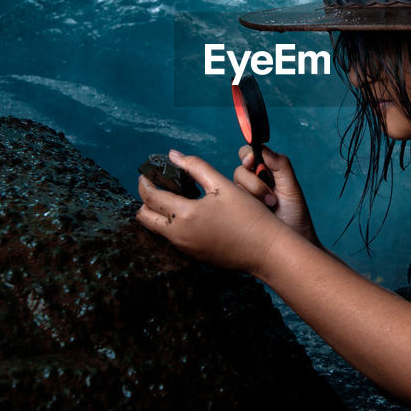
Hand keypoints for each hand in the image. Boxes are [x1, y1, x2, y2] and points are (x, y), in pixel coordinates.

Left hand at [136, 150, 285, 274]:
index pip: (150, 197)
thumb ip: (195, 167)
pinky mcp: (193, 256)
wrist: (266, 250)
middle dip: (146, 199)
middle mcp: (179, 235)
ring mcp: (185, 248)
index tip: (147, 172)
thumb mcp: (222, 185)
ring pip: (156, 229)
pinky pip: (171, 238)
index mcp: (185, 214)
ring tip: (175, 196)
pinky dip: (172, 223)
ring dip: (159, 212)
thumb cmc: (249, 215)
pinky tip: (189, 212)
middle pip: (144, 217)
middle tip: (159, 184)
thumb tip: (173, 155)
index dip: (145, 181)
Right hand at [234, 144, 319, 247]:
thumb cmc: (295, 218)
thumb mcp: (291, 188)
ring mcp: (241, 200)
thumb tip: (262, 148)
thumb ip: (281, 165)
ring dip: (250, 195)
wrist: (291, 247)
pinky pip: (226, 202)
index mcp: (265, 174)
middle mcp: (251, 186)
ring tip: (268, 208)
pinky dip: (238, 205)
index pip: (248, 155)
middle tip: (270, 197)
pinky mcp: (233, 214)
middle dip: (254, 182)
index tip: (252, 162)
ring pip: (232, 186)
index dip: (247, 155)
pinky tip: (252, 213)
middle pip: (239, 171)